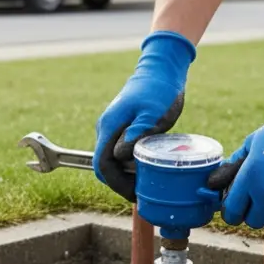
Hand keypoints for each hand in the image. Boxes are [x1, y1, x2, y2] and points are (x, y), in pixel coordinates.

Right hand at [93, 30, 195, 201]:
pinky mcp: (120, 125)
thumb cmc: (160, 90)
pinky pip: (118, 150)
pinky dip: (130, 163)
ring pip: (112, 159)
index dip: (116, 184)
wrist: (161, 69)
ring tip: (147, 181)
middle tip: (142, 191)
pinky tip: (146, 165)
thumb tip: (120, 156)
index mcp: (109, 126)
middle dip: (121, 182)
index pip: (102, 165)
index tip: (134, 194)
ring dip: (126, 173)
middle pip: (105, 165)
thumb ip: (136, 134)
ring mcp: (111, 126)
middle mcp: (105, 127)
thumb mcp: (153, 114)